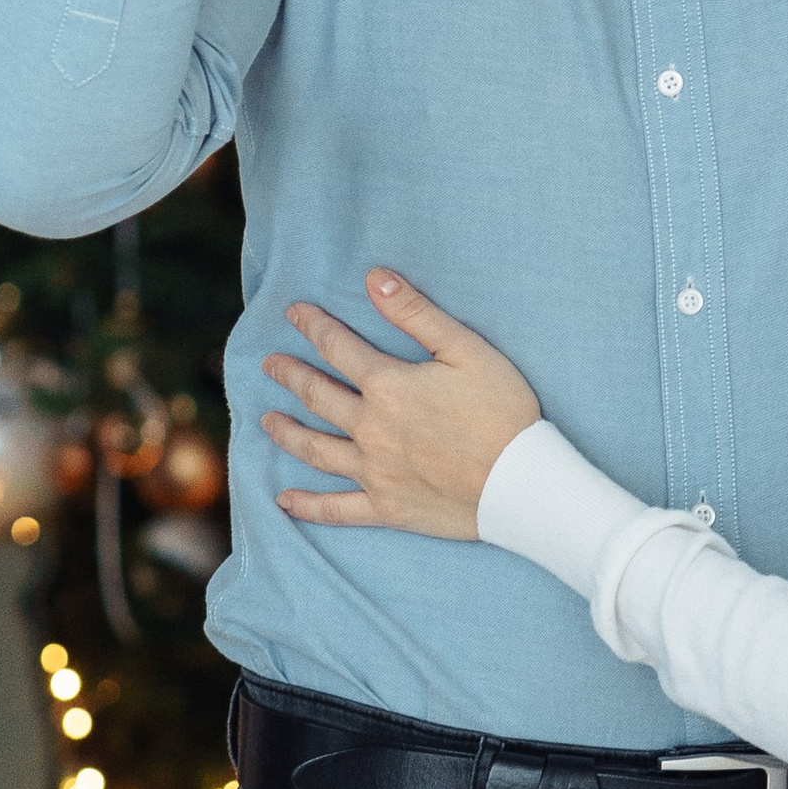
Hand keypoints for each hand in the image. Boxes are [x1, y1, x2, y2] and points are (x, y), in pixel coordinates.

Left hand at [260, 271, 540, 541]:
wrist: (521, 483)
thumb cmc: (502, 410)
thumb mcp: (466, 349)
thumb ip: (416, 313)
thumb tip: (374, 278)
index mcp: (388, 386)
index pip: (338, 348)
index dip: (314, 326)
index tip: (293, 314)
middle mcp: (370, 428)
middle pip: (318, 396)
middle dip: (291, 376)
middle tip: (270, 365)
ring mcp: (374, 472)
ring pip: (316, 449)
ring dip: (287, 432)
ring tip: (266, 421)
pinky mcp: (386, 509)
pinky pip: (336, 509)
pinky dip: (307, 506)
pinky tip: (284, 500)